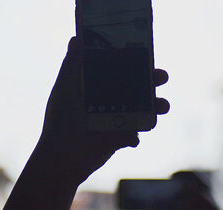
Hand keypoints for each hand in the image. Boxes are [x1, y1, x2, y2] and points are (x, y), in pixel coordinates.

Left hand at [29, 37, 168, 186]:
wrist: (62, 157)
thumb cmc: (60, 121)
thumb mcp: (65, 88)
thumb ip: (72, 65)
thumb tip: (76, 39)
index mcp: (97, 86)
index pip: (120, 69)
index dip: (134, 62)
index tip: (146, 54)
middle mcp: (109, 101)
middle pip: (136, 87)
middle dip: (152, 82)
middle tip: (162, 77)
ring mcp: (116, 120)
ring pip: (143, 110)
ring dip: (155, 108)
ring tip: (162, 106)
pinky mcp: (119, 139)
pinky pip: (134, 135)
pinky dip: (134, 137)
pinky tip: (129, 138)